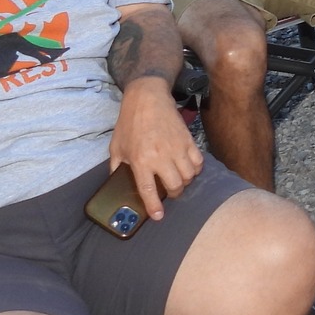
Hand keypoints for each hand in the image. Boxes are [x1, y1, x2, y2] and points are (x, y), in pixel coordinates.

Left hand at [107, 78, 203, 219]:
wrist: (147, 98)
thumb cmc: (129, 122)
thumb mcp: (116, 147)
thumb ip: (117, 167)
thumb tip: (117, 183)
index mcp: (140, 160)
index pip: (149, 190)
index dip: (154, 207)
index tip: (158, 216)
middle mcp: (160, 157)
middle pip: (175, 186)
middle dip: (174, 194)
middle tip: (170, 193)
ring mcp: (177, 148)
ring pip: (189, 176)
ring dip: (185, 182)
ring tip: (178, 179)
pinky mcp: (188, 140)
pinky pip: (198, 162)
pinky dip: (195, 169)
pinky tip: (188, 168)